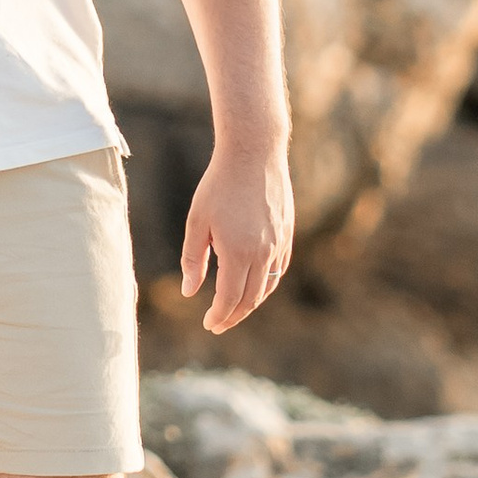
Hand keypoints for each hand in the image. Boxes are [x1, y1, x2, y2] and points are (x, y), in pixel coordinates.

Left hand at [180, 135, 293, 334]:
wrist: (254, 153)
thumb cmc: (218, 185)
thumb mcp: (196, 221)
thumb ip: (193, 260)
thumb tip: (190, 293)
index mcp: (238, 252)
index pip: (230, 299)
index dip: (219, 316)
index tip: (208, 324)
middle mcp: (263, 253)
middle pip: (251, 299)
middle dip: (234, 316)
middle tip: (218, 324)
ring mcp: (279, 244)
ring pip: (268, 286)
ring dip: (251, 302)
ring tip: (233, 308)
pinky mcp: (287, 233)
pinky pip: (279, 269)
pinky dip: (267, 283)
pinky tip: (255, 284)